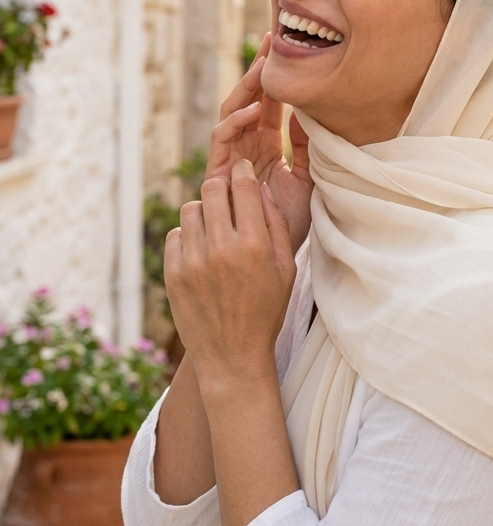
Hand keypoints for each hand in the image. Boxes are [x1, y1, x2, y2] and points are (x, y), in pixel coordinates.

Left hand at [164, 160, 297, 393]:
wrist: (232, 356)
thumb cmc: (266, 311)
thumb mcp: (285, 270)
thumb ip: (276, 225)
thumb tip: (261, 188)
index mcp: (254, 246)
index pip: (244, 186)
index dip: (244, 171)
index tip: (243, 169)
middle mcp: (222, 249)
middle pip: (213, 188)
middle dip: (223, 187)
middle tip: (229, 197)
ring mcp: (193, 261)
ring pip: (191, 209)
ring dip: (204, 212)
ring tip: (215, 230)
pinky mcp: (172, 274)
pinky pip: (175, 235)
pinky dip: (187, 237)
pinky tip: (201, 252)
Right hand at [207, 33, 312, 252]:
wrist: (269, 260)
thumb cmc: (288, 225)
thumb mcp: (309, 180)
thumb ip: (308, 147)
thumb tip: (313, 111)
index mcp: (265, 147)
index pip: (269, 105)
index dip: (276, 78)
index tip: (287, 48)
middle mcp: (245, 149)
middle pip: (248, 101)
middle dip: (258, 71)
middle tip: (271, 39)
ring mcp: (230, 160)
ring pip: (233, 114)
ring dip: (248, 89)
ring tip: (264, 67)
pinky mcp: (218, 175)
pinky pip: (222, 141)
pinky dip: (236, 123)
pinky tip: (254, 110)